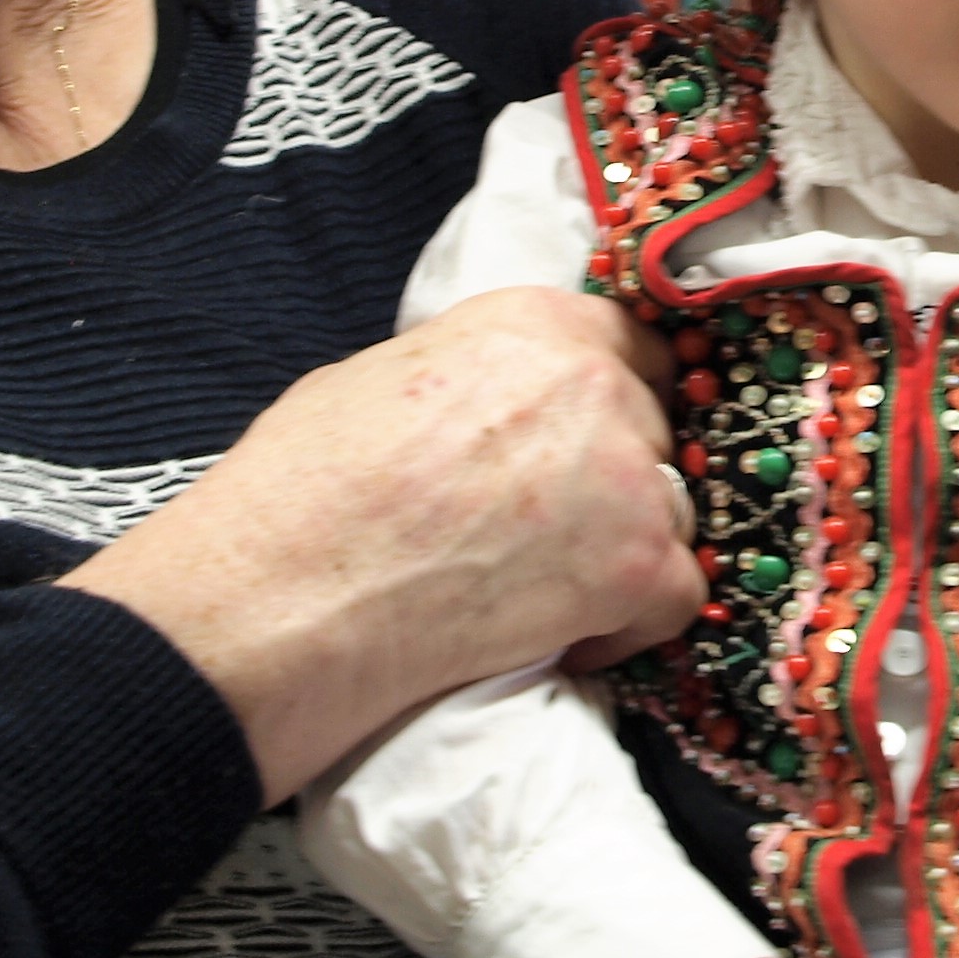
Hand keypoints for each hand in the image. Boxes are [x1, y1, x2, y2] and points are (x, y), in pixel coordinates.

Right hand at [67, 288, 697, 800]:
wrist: (282, 595)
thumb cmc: (302, 494)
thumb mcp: (381, 379)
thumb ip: (476, 377)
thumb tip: (497, 401)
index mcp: (533, 323)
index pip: (632, 349)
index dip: (617, 407)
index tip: (592, 451)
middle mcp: (595, 381)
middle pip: (653, 437)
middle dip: (613, 488)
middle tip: (544, 538)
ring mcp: (626, 474)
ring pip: (671, 514)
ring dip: (621, 555)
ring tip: (533, 591)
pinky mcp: (639, 565)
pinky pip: (676, 595)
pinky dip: (627, 627)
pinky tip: (555, 634)